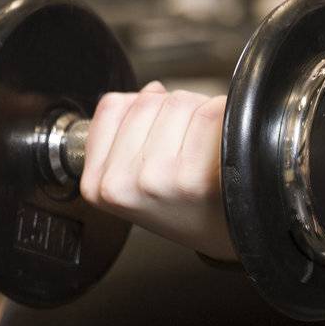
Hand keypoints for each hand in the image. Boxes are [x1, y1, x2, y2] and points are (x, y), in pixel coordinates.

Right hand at [78, 81, 237, 261]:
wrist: (225, 234)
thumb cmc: (183, 205)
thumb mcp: (132, 179)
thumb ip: (126, 130)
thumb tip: (151, 91)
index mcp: (98, 184)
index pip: (111, 106)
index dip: (140, 109)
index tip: (153, 133)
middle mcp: (124, 184)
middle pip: (149, 100)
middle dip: (172, 110)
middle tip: (184, 145)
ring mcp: (158, 178)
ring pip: (179, 101)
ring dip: (197, 113)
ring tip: (201, 148)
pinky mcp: (194, 175)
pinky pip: (209, 112)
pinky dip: (221, 118)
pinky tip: (218, 148)